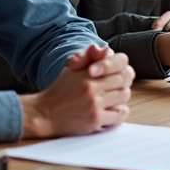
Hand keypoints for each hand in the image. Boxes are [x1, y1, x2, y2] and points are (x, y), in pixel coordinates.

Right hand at [19, 45, 134, 138]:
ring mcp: (94, 103)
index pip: (119, 64)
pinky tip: (113, 110)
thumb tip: (105, 49)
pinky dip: (120, 112)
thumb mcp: (72, 69)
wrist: (44, 113)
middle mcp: (92, 87)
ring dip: (121, 97)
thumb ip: (89, 58)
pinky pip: (120, 114)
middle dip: (123, 82)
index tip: (116, 74)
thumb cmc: (60, 91)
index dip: (121, 68)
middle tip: (117, 87)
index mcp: (87, 72)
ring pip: (124, 96)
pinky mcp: (95, 119)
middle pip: (124, 80)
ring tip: (114, 98)